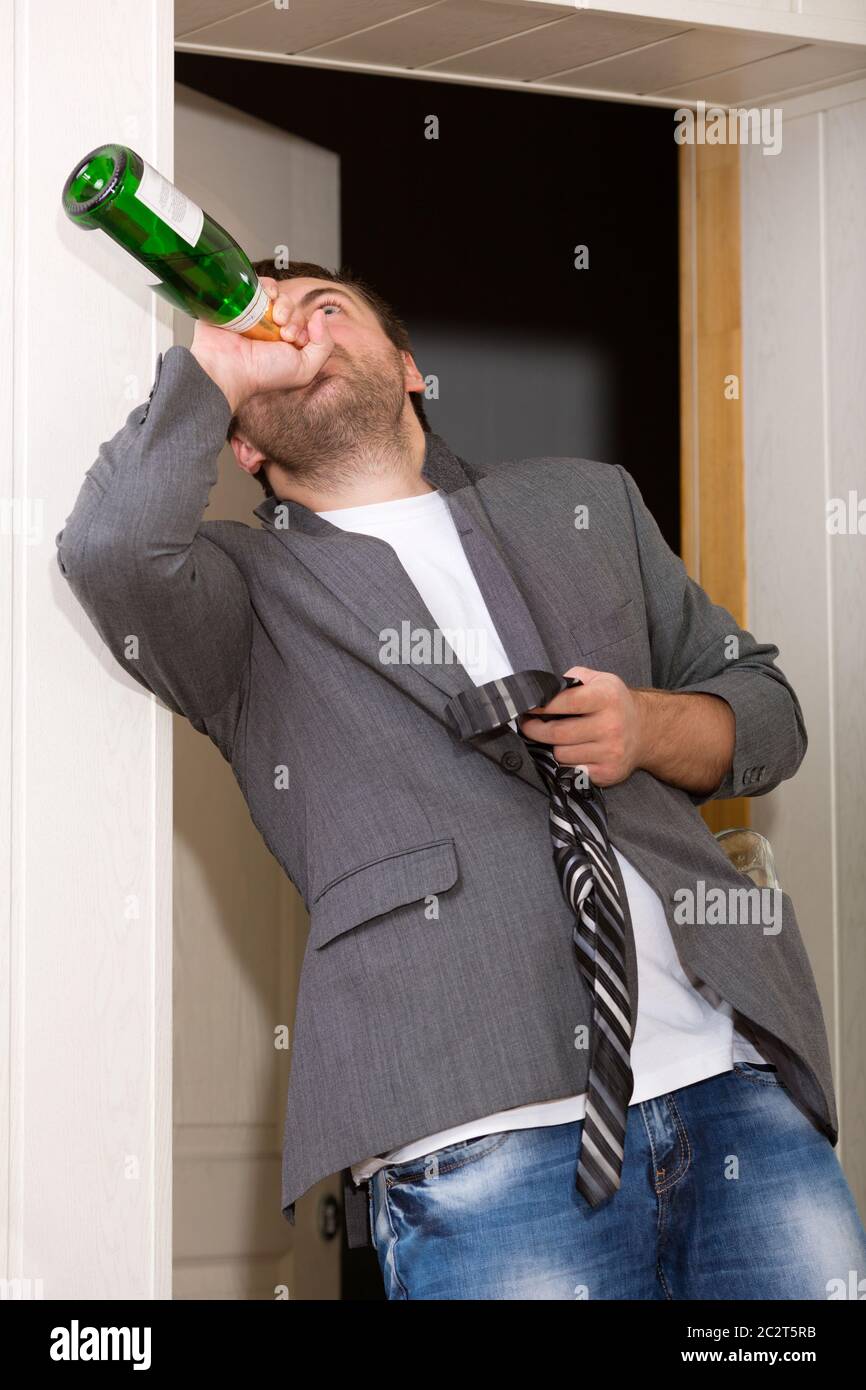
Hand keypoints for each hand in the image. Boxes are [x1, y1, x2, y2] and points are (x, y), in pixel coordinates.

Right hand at [189, 276, 334, 411]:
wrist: (227, 367)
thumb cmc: (263, 373)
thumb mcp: (304, 368)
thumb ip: (323, 345)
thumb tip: (320, 314)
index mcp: (286, 346)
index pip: (305, 324)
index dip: (306, 328)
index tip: (295, 340)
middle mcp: (271, 330)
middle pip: (294, 309)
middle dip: (294, 318)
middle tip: (284, 334)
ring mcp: (255, 315)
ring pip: (280, 296)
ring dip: (284, 304)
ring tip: (274, 319)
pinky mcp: (241, 301)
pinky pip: (261, 284)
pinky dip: (268, 286)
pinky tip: (267, 299)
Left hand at [518, 666, 644, 786]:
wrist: (646, 731)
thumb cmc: (615, 703)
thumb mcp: (600, 680)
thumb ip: (573, 678)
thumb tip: (544, 690)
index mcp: (607, 698)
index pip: (564, 702)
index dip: (540, 706)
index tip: (527, 708)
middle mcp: (611, 726)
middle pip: (557, 733)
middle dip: (535, 730)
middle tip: (527, 725)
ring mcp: (610, 752)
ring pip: (561, 754)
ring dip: (551, 747)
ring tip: (555, 738)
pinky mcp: (607, 772)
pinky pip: (571, 770)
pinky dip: (565, 762)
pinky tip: (570, 752)